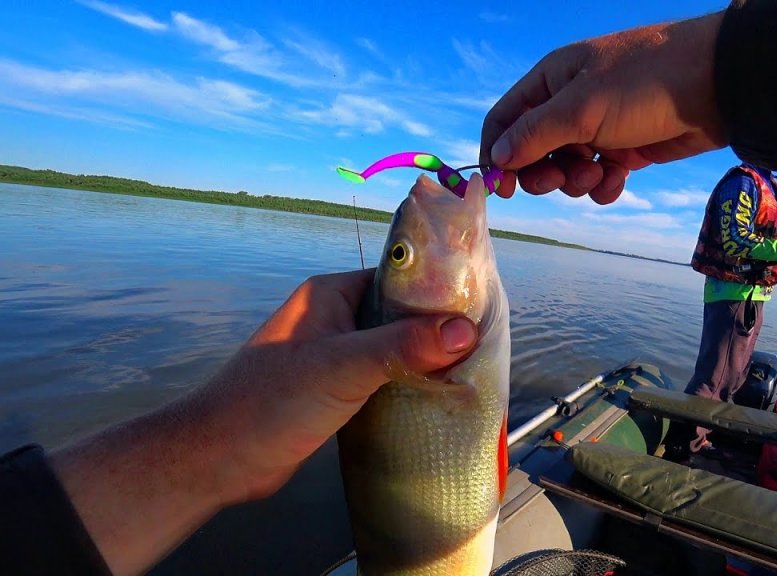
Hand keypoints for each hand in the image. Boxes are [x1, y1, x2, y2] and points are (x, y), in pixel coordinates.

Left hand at [203, 268, 477, 499]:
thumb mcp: (341, 367)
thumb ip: (402, 346)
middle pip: (400, 315)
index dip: (438, 290)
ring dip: (425, 363)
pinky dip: (408, 387)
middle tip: (483, 345)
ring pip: (394, 350)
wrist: (220, 461)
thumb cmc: (271, 402)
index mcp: (331, 294)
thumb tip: (466, 329)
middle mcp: (335, 318)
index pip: (398, 278)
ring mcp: (336, 356)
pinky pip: (384, 379)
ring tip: (470, 373)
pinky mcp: (337, 391)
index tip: (481, 307)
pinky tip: (437, 399)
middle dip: (438, 331)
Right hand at [480, 12, 726, 203]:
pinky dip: (604, 185)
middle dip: (544, 172)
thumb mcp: (581, 107)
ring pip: (567, 168)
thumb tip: (496, 157)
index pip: (506, 119)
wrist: (718, 87)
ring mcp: (600, 127)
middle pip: (533, 151)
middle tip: (562, 179)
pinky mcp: (627, 149)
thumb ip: (535, 134)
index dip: (498, 153)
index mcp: (552, 80)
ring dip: (577, 181)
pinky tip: (619, 179)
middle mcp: (571, 103)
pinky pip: (599, 177)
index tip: (502, 187)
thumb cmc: (645, 83)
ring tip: (600, 174)